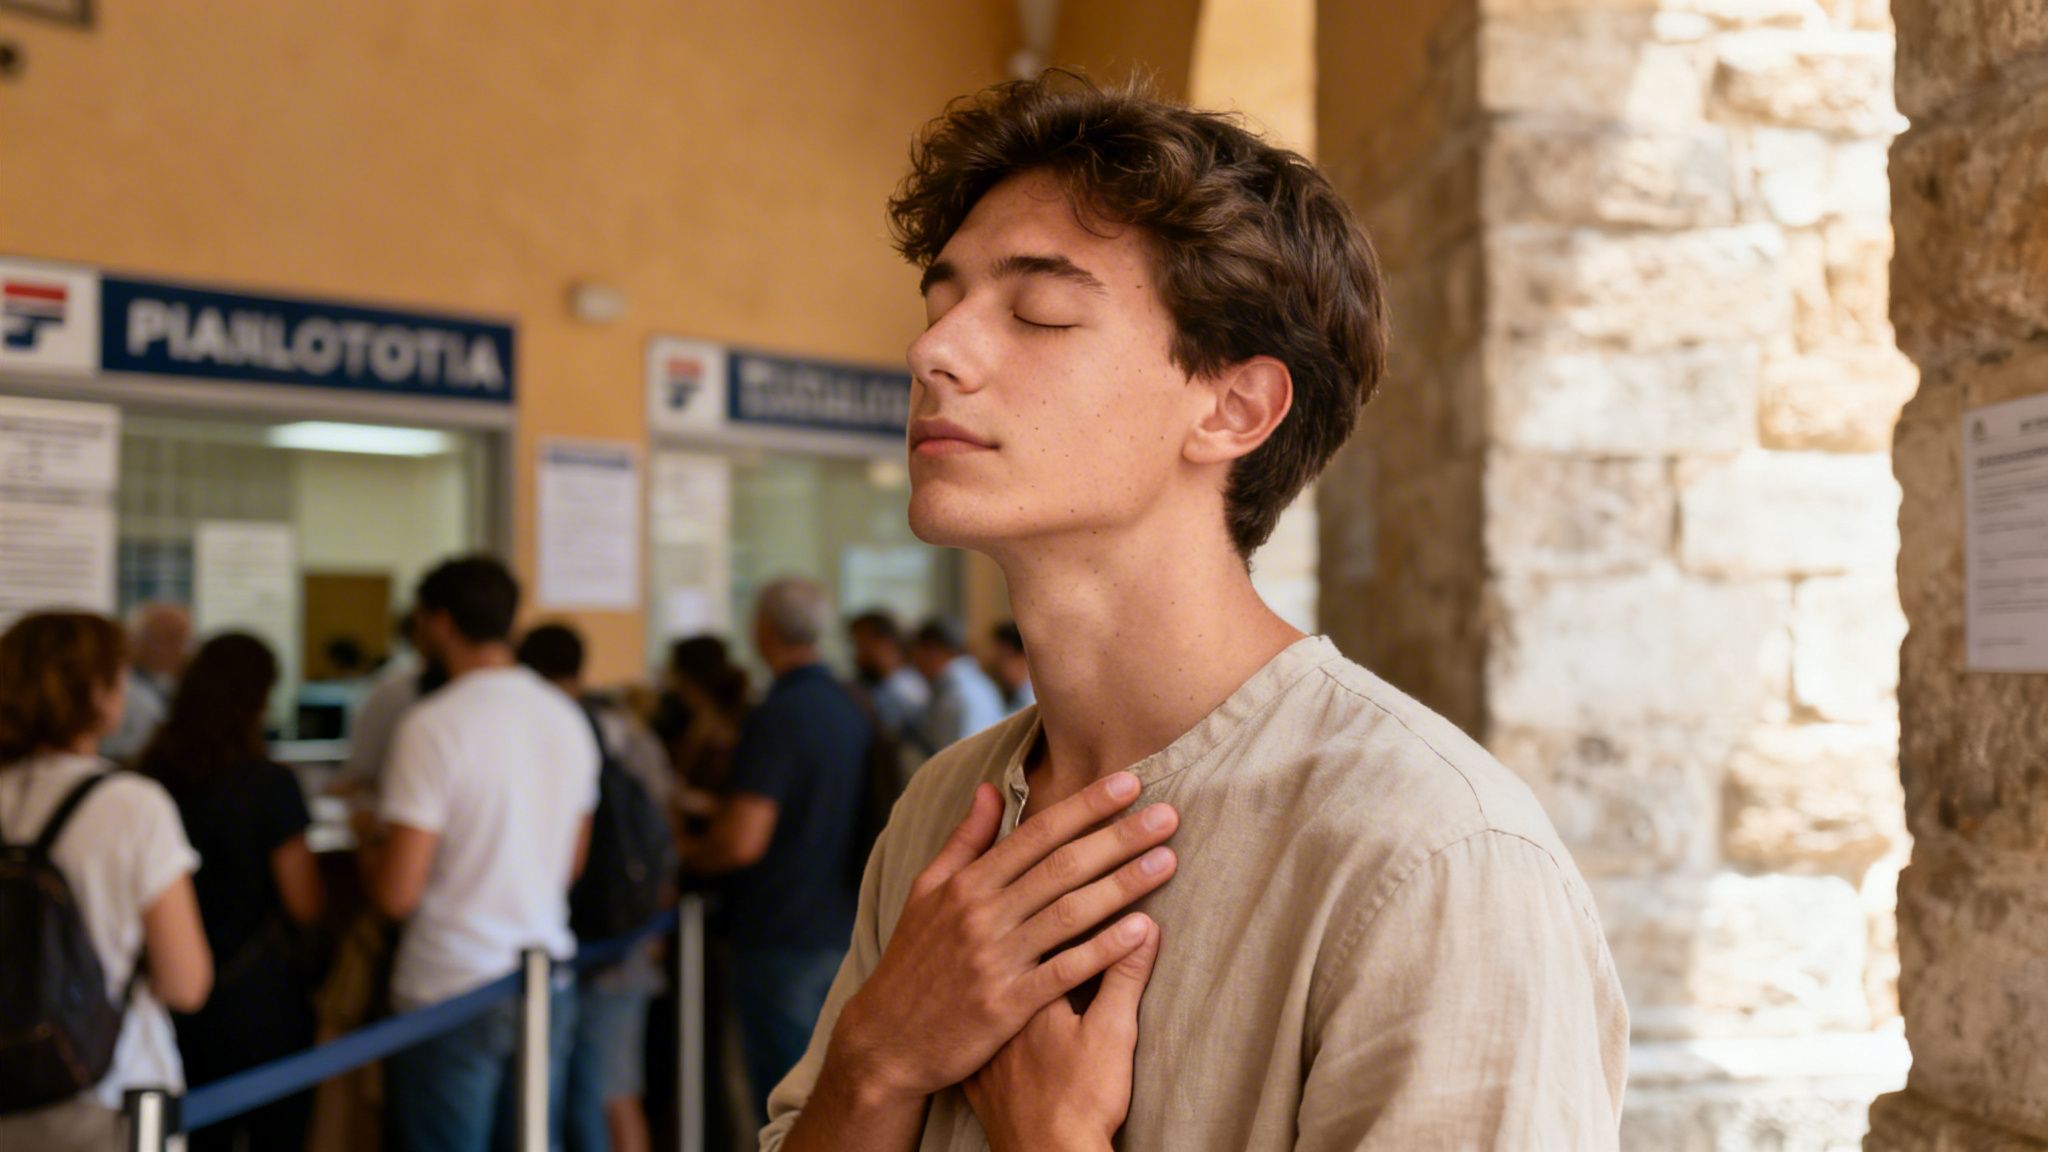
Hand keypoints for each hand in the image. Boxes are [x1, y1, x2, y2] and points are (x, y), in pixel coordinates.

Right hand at [828, 772, 1178, 1103]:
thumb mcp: (926, 892)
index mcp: (967, 884)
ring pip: (1070, 912)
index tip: (1129, 782)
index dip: (1085, 805)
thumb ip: (965, 840)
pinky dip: (1103, 949)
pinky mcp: (1005, 1005)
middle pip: (1062, 866)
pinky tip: (1141, 932)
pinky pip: (1064, 971)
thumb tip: (990, 788)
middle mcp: (982, 914)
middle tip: (1168, 815)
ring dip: (1122, 884)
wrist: (887, 1040)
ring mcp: (995, 959)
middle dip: (1119, 837)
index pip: (1037, 833)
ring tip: (1167, 862)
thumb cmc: (912, 961)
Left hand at [964, 917, 1160, 1151]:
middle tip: (1032, 925)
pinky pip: (967, 1036)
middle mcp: (996, 1010)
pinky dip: (973, 1020)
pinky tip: (974, 1012)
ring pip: (979, 1000)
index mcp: (1028, 989)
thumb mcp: (1114, 1031)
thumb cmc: (1082, 1098)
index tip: (1061, 895)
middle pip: (1003, 960)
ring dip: (989, 979)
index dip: (1050, 910)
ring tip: (999, 963)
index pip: (1034, 930)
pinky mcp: (976, 1079)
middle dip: (1019, 937)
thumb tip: (1144, 926)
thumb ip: (1124, 975)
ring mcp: (983, 1047)